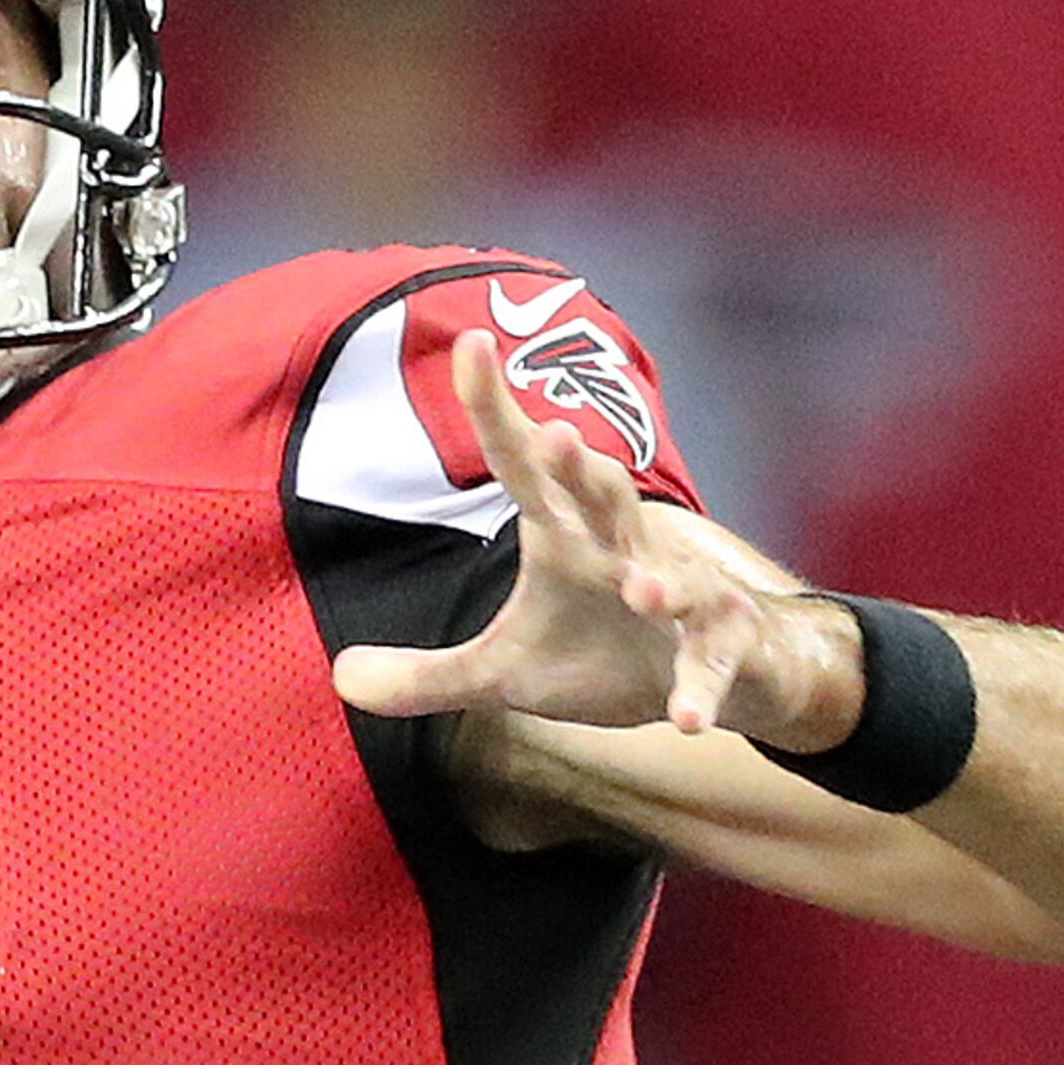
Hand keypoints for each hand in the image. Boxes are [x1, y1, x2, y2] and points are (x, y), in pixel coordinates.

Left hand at [329, 329, 856, 745]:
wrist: (717, 680)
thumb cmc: (605, 656)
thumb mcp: (506, 674)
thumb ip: (426, 677)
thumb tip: (339, 679)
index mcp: (565, 535)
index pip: (521, 465)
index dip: (496, 409)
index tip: (471, 343)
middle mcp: (623, 551)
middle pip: (604, 498)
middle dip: (583, 472)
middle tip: (556, 437)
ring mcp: (683, 596)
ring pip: (673, 578)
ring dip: (662, 582)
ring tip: (642, 589)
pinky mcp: (723, 648)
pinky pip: (711, 666)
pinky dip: (699, 690)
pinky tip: (686, 721)